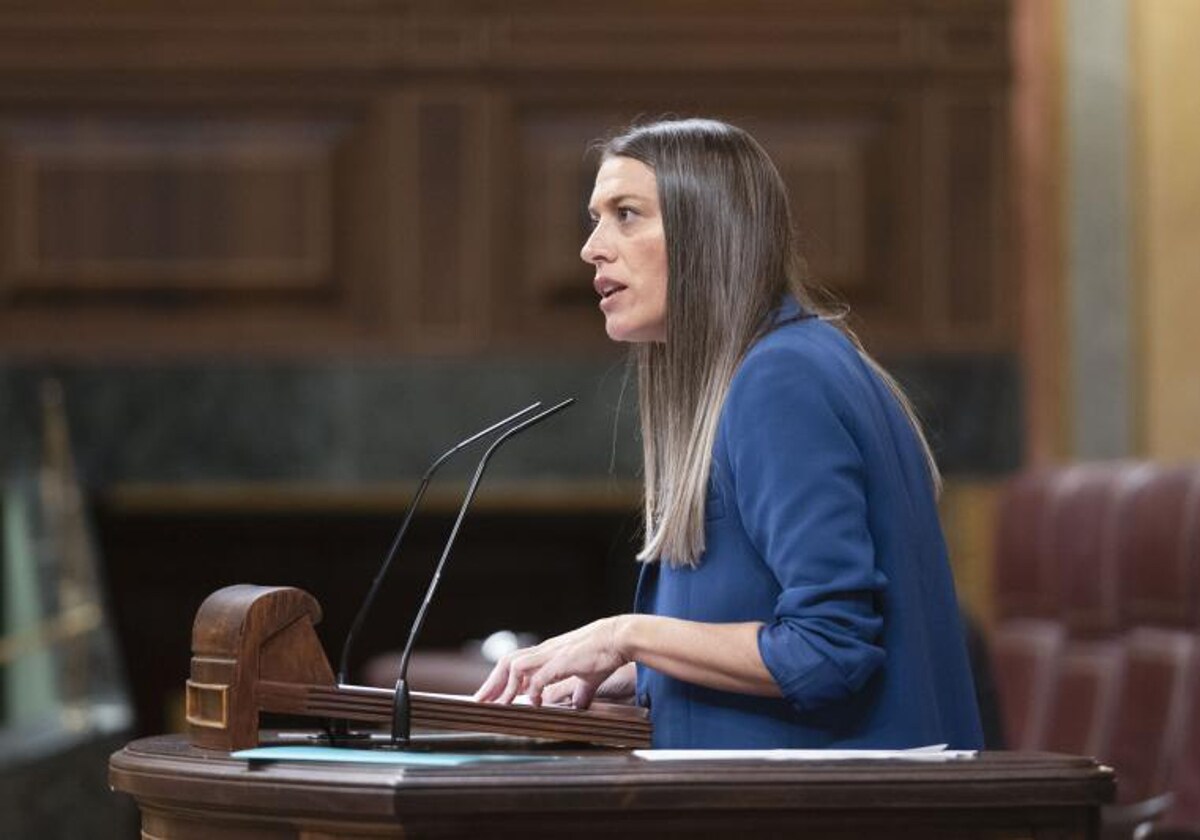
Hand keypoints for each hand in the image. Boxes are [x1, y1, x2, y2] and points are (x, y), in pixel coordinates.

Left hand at [472, 616, 630, 708]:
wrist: (619, 637)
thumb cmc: (604, 653)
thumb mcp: (588, 677)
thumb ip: (579, 691)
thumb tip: (579, 705)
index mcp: (547, 654)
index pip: (514, 663)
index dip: (500, 680)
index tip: (490, 696)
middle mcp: (544, 652)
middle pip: (507, 662)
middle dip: (492, 683)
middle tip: (481, 702)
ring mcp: (551, 655)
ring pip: (515, 665)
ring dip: (505, 687)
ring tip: (500, 705)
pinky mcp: (562, 661)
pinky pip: (538, 677)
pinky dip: (532, 691)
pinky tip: (534, 704)